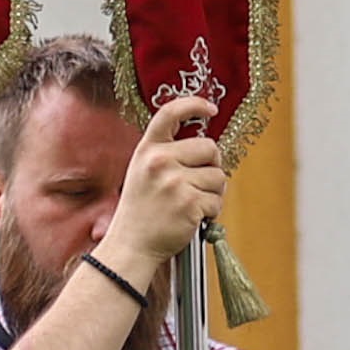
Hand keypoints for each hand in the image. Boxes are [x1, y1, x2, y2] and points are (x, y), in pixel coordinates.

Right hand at [107, 97, 225, 268]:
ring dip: (212, 192)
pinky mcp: (189, 202)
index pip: (170, 113)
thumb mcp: (143, 172)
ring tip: (190, 203)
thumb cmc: (141, 211)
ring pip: (218, 176)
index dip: (194, 104)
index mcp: (147, 149)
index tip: (210, 108)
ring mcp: (175, 181)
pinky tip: (192, 217)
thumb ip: (168, 154)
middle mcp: (160, 161)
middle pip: (209, 147)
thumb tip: (207, 146)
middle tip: (198, 181)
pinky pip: (217, 201)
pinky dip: (211, 212)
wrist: (131, 245)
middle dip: (211, 165)